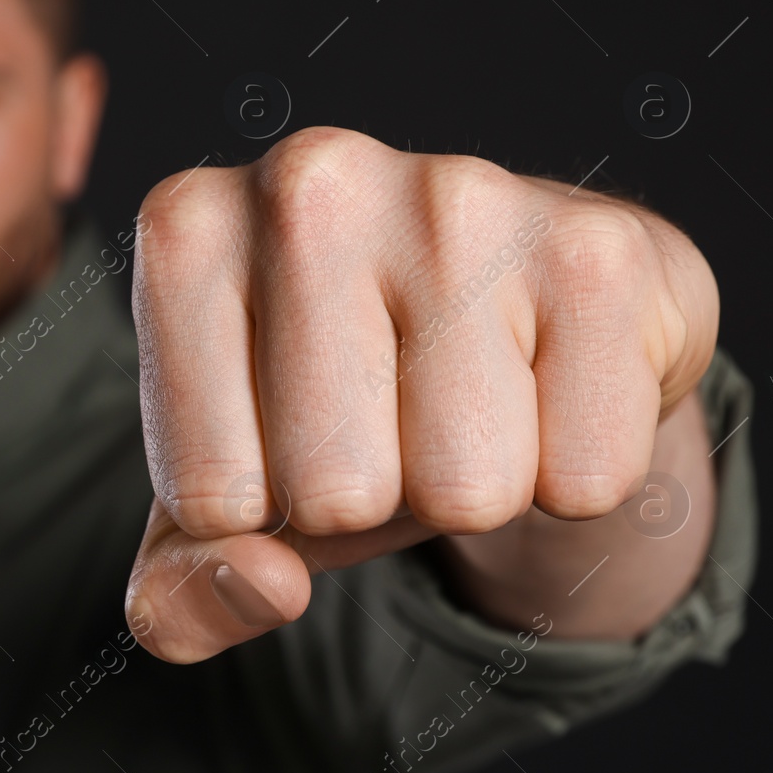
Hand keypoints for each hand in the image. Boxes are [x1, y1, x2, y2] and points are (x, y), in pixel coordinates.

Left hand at [124, 127, 718, 661]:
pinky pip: (584, 477)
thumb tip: (262, 586)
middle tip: (389, 417)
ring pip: (463, 489)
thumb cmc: (338, 405)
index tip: (283, 432)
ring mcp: (458, 195)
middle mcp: (308, 180)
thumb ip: (177, 592)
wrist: (508, 318)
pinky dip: (573, 470)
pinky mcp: (595, 245)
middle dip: (370, 499)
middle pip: (333, 494)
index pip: (208, 500)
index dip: (259, 512)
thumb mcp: (223, 502)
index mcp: (186, 232)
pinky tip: (547, 379)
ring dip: (472, 488)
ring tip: (463, 398)